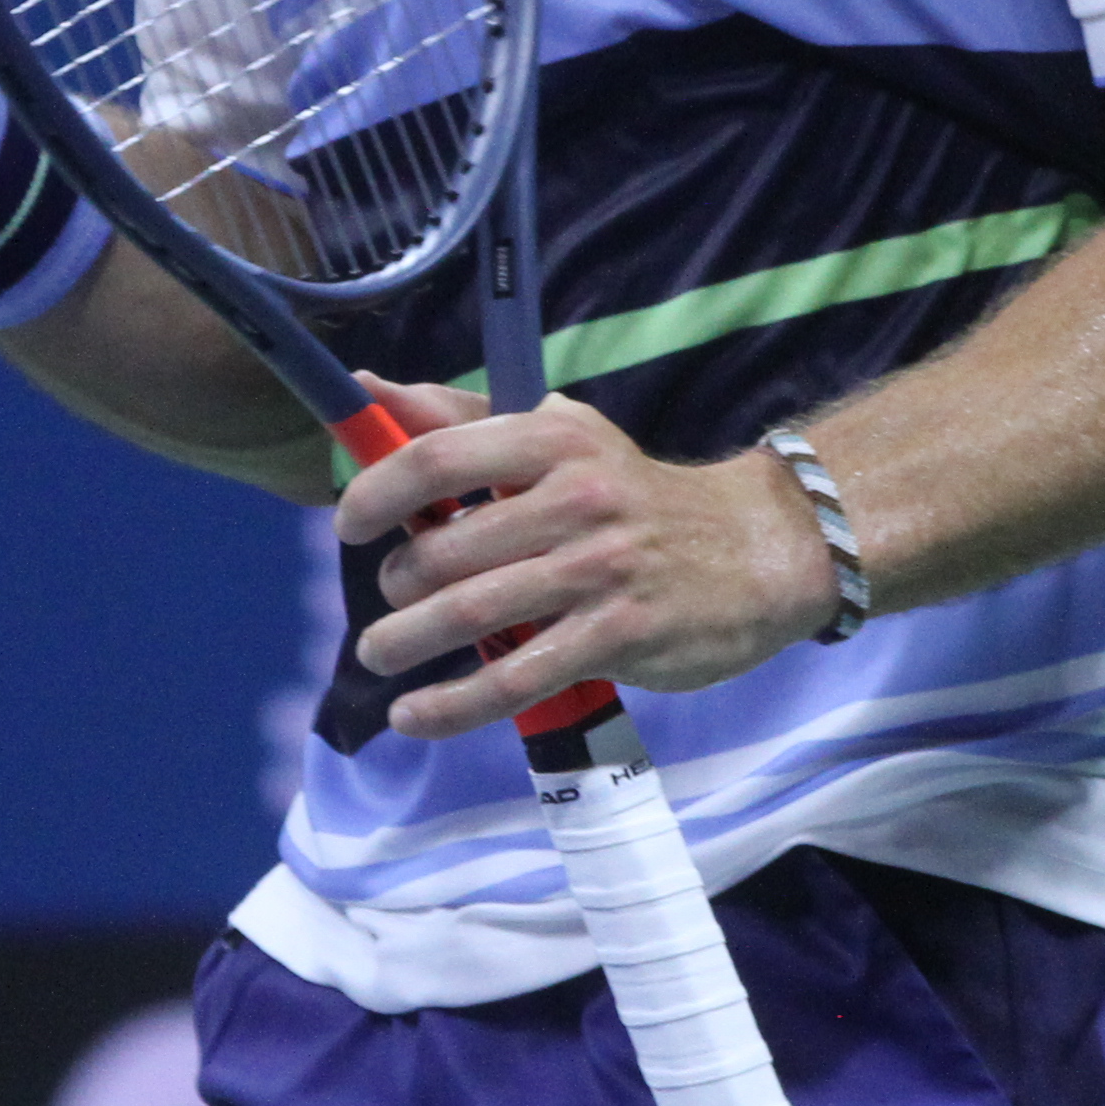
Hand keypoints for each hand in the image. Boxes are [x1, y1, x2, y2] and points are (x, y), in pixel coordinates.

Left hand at [337, 377, 842, 736]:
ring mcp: (598, 571)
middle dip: (398, 584)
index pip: (442, 457)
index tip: (350, 523)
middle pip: (446, 549)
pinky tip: (415, 714)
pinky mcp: (618, 636)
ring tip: (381, 654)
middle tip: (390, 600)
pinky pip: (515, 677)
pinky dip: (452, 703)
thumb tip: (370, 392)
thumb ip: (463, 419)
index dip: (379, 491)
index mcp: (554, 441)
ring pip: (471, 614)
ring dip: (406, 642)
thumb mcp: (562, 437)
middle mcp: (575, 498)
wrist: (754, 548)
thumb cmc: (634, 493)